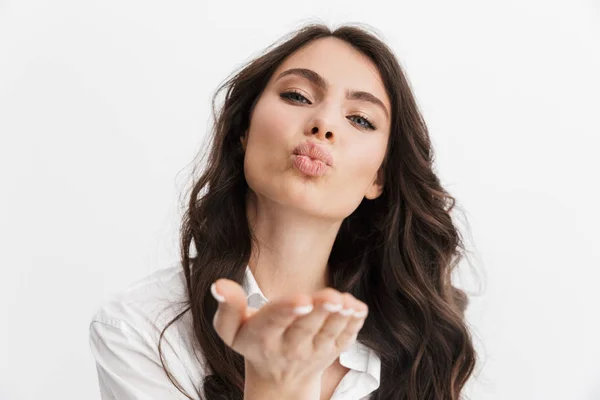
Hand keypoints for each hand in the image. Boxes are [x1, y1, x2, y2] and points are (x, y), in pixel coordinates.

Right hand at [210, 279, 367, 388]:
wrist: (278, 379)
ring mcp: (315, 351)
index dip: (286, 310)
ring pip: (329, 333)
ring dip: (340, 316)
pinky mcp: (333, 351)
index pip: (274, 322)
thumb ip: (227, 307)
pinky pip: (345, 338)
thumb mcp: (231, 330)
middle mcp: (290, 348)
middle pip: (306, 328)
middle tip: (331, 296)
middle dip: (319, 311)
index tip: (301, 298)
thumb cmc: (254, 341)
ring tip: (345, 301)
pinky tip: (358, 308)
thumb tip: (219, 284)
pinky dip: (353, 324)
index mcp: (263, 338)